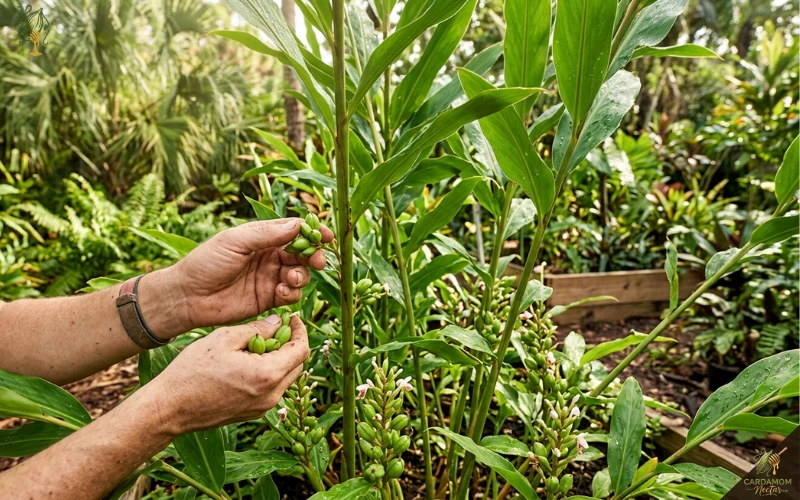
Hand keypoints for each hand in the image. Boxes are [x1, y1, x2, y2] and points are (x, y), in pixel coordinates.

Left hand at [142, 218, 333, 335]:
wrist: (188, 296)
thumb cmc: (206, 262)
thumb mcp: (235, 241)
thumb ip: (267, 234)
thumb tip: (298, 225)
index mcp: (262, 237)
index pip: (294, 230)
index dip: (313, 232)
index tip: (326, 236)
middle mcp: (270, 256)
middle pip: (303, 252)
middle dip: (313, 255)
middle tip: (317, 260)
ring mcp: (270, 278)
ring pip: (300, 274)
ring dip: (302, 275)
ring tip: (291, 278)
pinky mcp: (268, 299)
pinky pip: (291, 294)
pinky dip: (293, 292)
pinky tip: (283, 292)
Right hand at [145, 315, 309, 434]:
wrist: (170, 408)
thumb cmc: (192, 371)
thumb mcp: (224, 339)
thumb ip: (256, 329)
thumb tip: (278, 322)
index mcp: (268, 374)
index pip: (301, 350)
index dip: (300, 330)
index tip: (292, 318)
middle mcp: (271, 395)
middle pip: (298, 365)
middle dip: (291, 344)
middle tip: (276, 328)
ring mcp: (263, 408)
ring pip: (286, 378)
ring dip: (281, 359)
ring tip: (259, 344)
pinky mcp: (253, 413)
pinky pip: (272, 389)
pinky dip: (269, 373)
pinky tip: (249, 362)